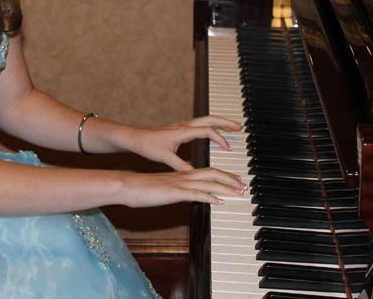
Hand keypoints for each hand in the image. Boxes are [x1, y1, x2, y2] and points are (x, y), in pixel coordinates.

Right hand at [118, 167, 245, 207]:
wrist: (128, 186)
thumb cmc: (143, 189)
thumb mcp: (164, 189)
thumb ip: (177, 190)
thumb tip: (186, 195)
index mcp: (182, 174)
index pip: (208, 171)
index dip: (224, 175)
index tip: (236, 179)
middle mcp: (184, 176)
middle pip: (213, 174)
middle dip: (231, 179)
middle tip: (244, 184)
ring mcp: (180, 183)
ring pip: (209, 182)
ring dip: (226, 187)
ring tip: (239, 191)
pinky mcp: (175, 192)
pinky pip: (196, 193)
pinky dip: (209, 196)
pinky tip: (219, 201)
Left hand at [124, 116, 241, 171]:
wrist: (135, 137)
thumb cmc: (148, 145)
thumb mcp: (166, 158)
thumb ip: (181, 166)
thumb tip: (195, 175)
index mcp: (183, 131)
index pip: (207, 131)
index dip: (220, 139)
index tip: (228, 148)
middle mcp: (184, 125)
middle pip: (210, 119)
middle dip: (226, 122)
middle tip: (239, 127)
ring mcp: (183, 125)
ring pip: (206, 119)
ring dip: (220, 122)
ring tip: (232, 128)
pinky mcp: (180, 127)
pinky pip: (200, 123)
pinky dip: (211, 125)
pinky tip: (214, 133)